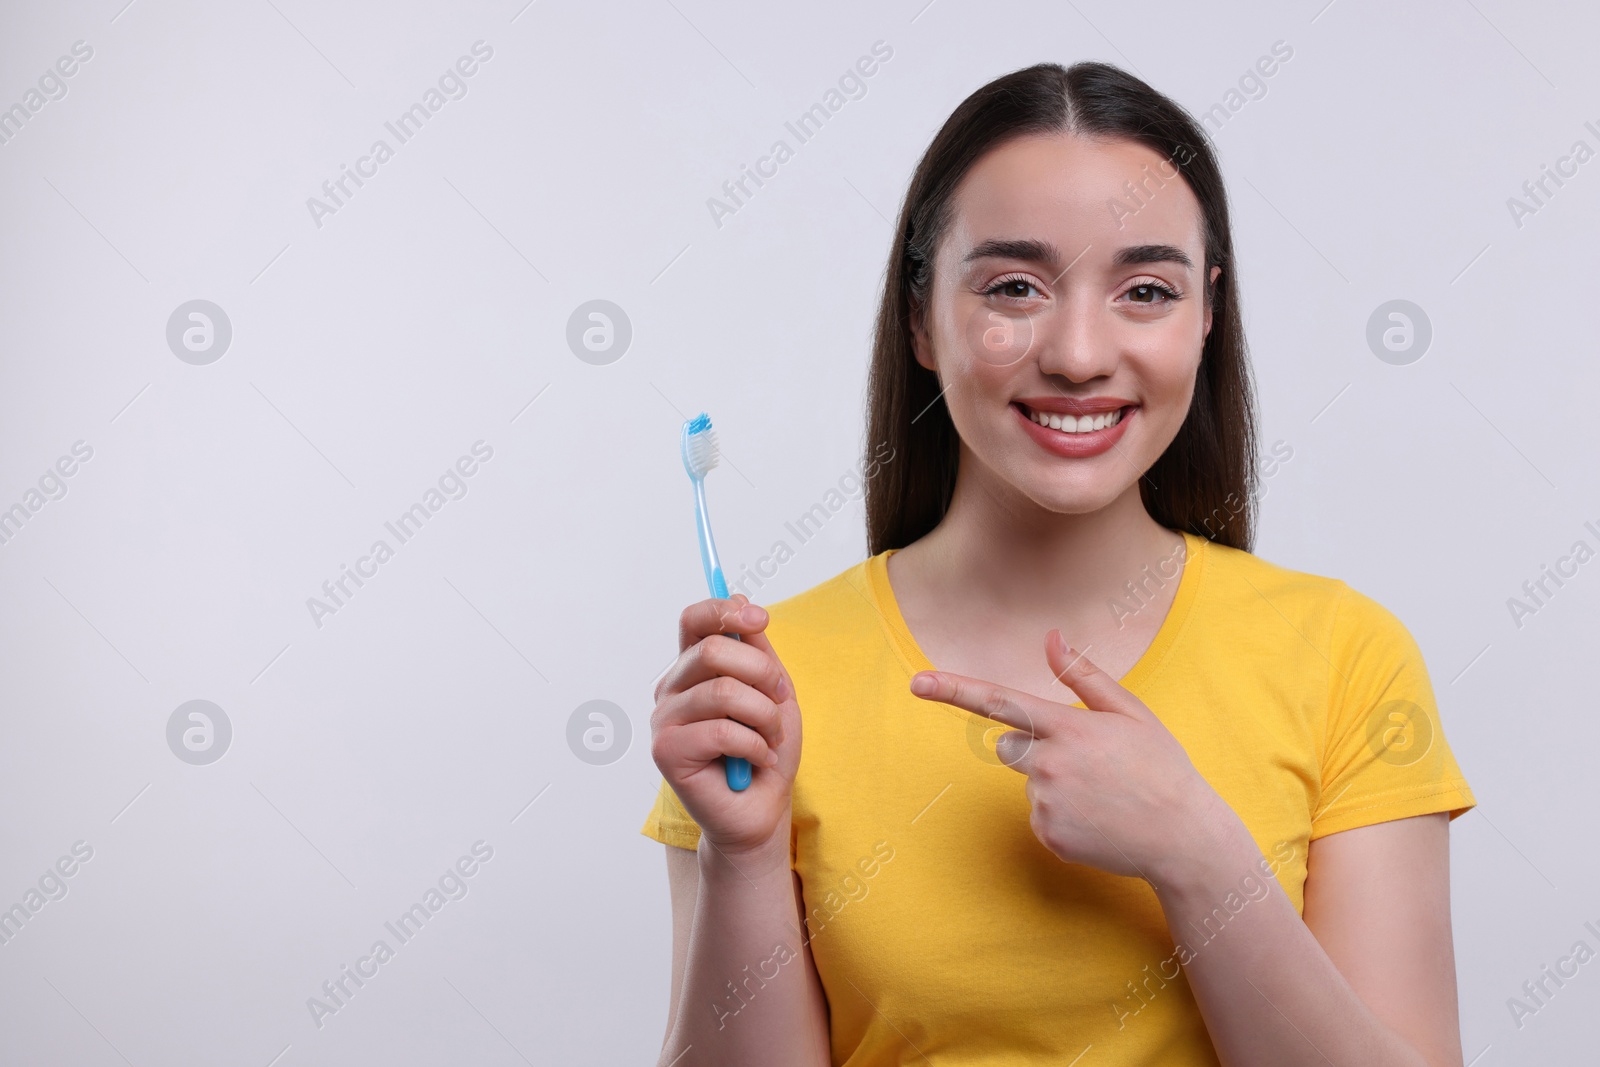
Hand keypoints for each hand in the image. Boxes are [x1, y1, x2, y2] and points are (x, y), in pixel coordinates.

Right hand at [650, 593, 801, 859]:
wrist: (761, 809)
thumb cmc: (765, 750)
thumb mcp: (773, 692)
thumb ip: (757, 651)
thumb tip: (740, 602)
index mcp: (693, 668)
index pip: (694, 620)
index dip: (725, 611)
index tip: (760, 618)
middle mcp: (672, 689)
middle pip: (713, 650)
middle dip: (762, 674)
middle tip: (779, 701)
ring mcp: (664, 719)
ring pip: (723, 692)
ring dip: (764, 717)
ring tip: (770, 739)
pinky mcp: (666, 751)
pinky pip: (722, 731)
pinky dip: (755, 746)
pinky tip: (756, 760)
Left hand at [909, 629, 1232, 888]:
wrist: (1182, 838)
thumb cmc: (1160, 767)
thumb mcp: (1130, 713)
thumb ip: (1083, 677)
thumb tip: (1050, 638)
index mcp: (1067, 728)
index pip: (998, 702)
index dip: (953, 690)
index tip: (916, 682)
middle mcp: (1048, 765)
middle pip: (1007, 746)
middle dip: (1033, 747)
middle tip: (1086, 762)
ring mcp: (1045, 803)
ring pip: (1025, 781)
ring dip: (1051, 782)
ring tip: (1099, 793)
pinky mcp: (1046, 835)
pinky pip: (1037, 815)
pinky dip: (1060, 815)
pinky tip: (1096, 818)